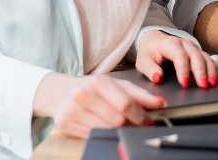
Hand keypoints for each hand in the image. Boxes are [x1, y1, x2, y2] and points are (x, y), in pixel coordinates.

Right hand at [33, 73, 165, 137]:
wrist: (58, 92)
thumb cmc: (90, 87)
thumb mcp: (114, 84)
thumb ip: (138, 93)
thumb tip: (160, 103)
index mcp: (99, 82)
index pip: (125, 104)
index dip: (141, 116)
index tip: (150, 122)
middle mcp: (84, 95)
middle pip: (117, 119)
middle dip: (132, 125)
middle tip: (139, 126)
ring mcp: (73, 111)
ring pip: (106, 129)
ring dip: (119, 131)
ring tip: (124, 126)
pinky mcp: (66, 124)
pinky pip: (93, 135)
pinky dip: (104, 133)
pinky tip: (106, 128)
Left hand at [136, 30, 217, 88]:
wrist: (155, 40)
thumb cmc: (150, 52)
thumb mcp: (143, 60)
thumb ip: (149, 69)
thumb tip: (158, 78)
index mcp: (170, 44)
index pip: (179, 55)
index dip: (183, 69)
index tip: (185, 84)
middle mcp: (184, 44)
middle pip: (196, 56)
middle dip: (201, 71)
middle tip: (204, 85)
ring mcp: (194, 48)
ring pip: (206, 57)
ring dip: (211, 70)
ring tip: (213, 84)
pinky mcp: (199, 53)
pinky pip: (211, 59)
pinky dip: (216, 69)